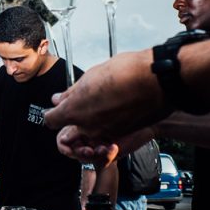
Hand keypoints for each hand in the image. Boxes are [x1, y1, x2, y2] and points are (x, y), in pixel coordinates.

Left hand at [45, 50, 170, 164]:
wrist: (158, 82)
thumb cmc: (126, 74)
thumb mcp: (92, 76)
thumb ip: (72, 92)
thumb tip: (59, 98)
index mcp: (75, 111)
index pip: (51, 120)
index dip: (54, 112)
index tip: (58, 106)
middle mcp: (88, 127)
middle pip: (72, 128)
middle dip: (75, 117)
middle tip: (84, 100)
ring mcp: (106, 133)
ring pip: (90, 131)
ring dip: (93, 120)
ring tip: (104, 102)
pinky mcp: (122, 135)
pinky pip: (107, 132)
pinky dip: (108, 123)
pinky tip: (116, 107)